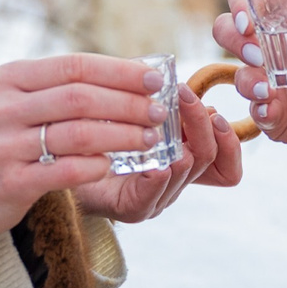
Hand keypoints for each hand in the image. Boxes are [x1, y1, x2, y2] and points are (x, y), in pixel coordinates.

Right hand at [0, 56, 162, 242]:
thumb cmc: (0, 139)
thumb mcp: (15, 101)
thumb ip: (59, 88)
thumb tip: (129, 75)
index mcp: (8, 78)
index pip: (74, 66)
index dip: (119, 71)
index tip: (155, 78)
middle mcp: (2, 108)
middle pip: (80, 98)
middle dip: (128, 103)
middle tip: (159, 111)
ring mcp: (4, 146)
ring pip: (79, 134)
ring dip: (123, 135)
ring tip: (149, 139)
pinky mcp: (10, 182)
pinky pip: (65, 171)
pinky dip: (96, 166)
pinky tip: (113, 164)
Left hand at [72, 80, 244, 223]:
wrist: (57, 163)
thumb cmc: (97, 131)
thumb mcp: (133, 110)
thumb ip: (154, 100)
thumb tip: (171, 79)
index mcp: (182, 160)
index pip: (227, 165)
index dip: (229, 142)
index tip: (214, 112)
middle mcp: (175, 182)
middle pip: (209, 157)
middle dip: (202, 123)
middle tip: (184, 95)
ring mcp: (156, 198)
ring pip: (186, 170)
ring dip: (178, 137)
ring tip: (167, 115)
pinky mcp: (130, 208)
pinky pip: (152, 197)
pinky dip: (159, 179)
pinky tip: (156, 165)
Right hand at [214, 0, 286, 244]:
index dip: (242, 1)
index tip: (248, 18)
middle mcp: (276, 50)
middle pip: (230, 32)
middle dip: (232, 37)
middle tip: (255, 52)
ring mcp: (272, 84)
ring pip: (238, 74)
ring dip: (245, 78)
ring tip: (266, 88)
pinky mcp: (275, 116)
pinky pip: (255, 112)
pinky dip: (259, 110)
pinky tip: (272, 111)